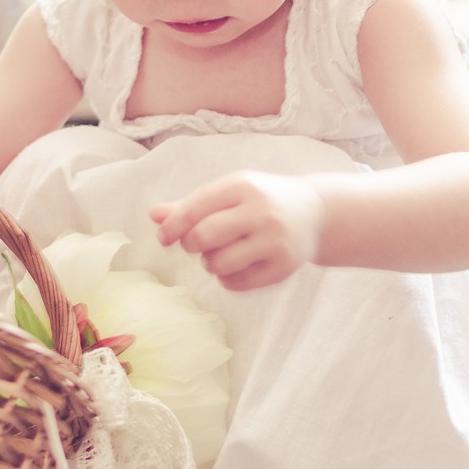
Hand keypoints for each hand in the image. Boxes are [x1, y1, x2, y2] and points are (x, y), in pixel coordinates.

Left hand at [149, 172, 323, 290]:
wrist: (315, 212)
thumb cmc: (260, 201)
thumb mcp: (230, 194)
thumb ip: (191, 204)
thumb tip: (153, 215)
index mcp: (243, 186)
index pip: (195, 208)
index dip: (172, 226)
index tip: (163, 238)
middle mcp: (261, 211)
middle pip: (204, 237)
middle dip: (191, 245)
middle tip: (197, 245)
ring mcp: (275, 240)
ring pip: (219, 263)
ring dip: (209, 264)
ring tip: (218, 256)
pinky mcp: (284, 266)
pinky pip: (238, 282)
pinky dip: (228, 279)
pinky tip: (235, 268)